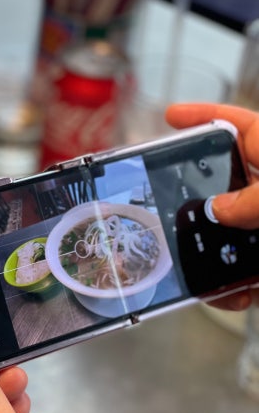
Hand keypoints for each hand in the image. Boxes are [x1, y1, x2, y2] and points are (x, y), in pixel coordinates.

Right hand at [166, 103, 258, 308]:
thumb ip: (256, 198)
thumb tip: (218, 210)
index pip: (239, 126)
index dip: (202, 117)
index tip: (170, 115)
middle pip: (225, 185)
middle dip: (194, 199)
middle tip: (163, 205)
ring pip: (230, 237)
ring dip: (209, 255)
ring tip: (188, 266)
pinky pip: (248, 277)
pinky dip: (236, 291)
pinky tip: (227, 296)